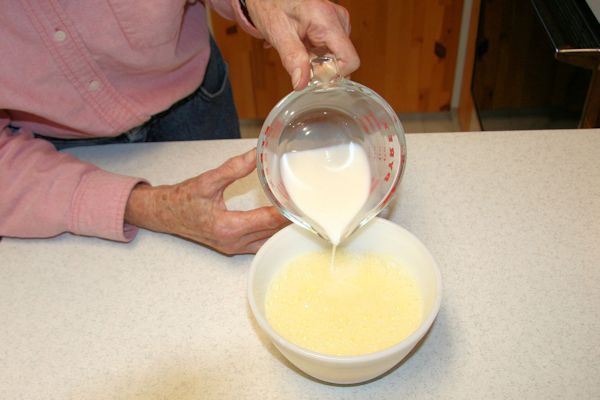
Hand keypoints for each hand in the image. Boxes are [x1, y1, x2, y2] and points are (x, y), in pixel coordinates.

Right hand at [124, 148, 288, 254]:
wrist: (164, 214)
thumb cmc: (183, 199)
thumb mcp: (208, 180)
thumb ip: (234, 168)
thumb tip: (257, 153)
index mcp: (228, 227)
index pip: (267, 220)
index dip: (287, 211)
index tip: (304, 202)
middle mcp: (233, 242)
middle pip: (272, 233)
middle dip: (291, 220)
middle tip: (310, 206)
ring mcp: (234, 248)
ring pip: (268, 241)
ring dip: (283, 229)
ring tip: (301, 213)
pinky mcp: (233, 248)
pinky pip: (260, 244)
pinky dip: (272, 235)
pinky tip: (282, 224)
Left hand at [245, 0, 359, 89]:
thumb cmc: (272, 5)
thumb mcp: (279, 33)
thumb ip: (292, 59)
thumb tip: (301, 83)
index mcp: (328, 21)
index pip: (350, 60)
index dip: (334, 74)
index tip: (314, 75)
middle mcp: (338, 20)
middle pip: (343, 60)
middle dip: (322, 67)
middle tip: (300, 58)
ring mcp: (337, 22)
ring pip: (337, 56)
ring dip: (318, 60)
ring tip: (299, 47)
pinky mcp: (333, 26)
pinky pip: (331, 49)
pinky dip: (316, 53)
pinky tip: (303, 45)